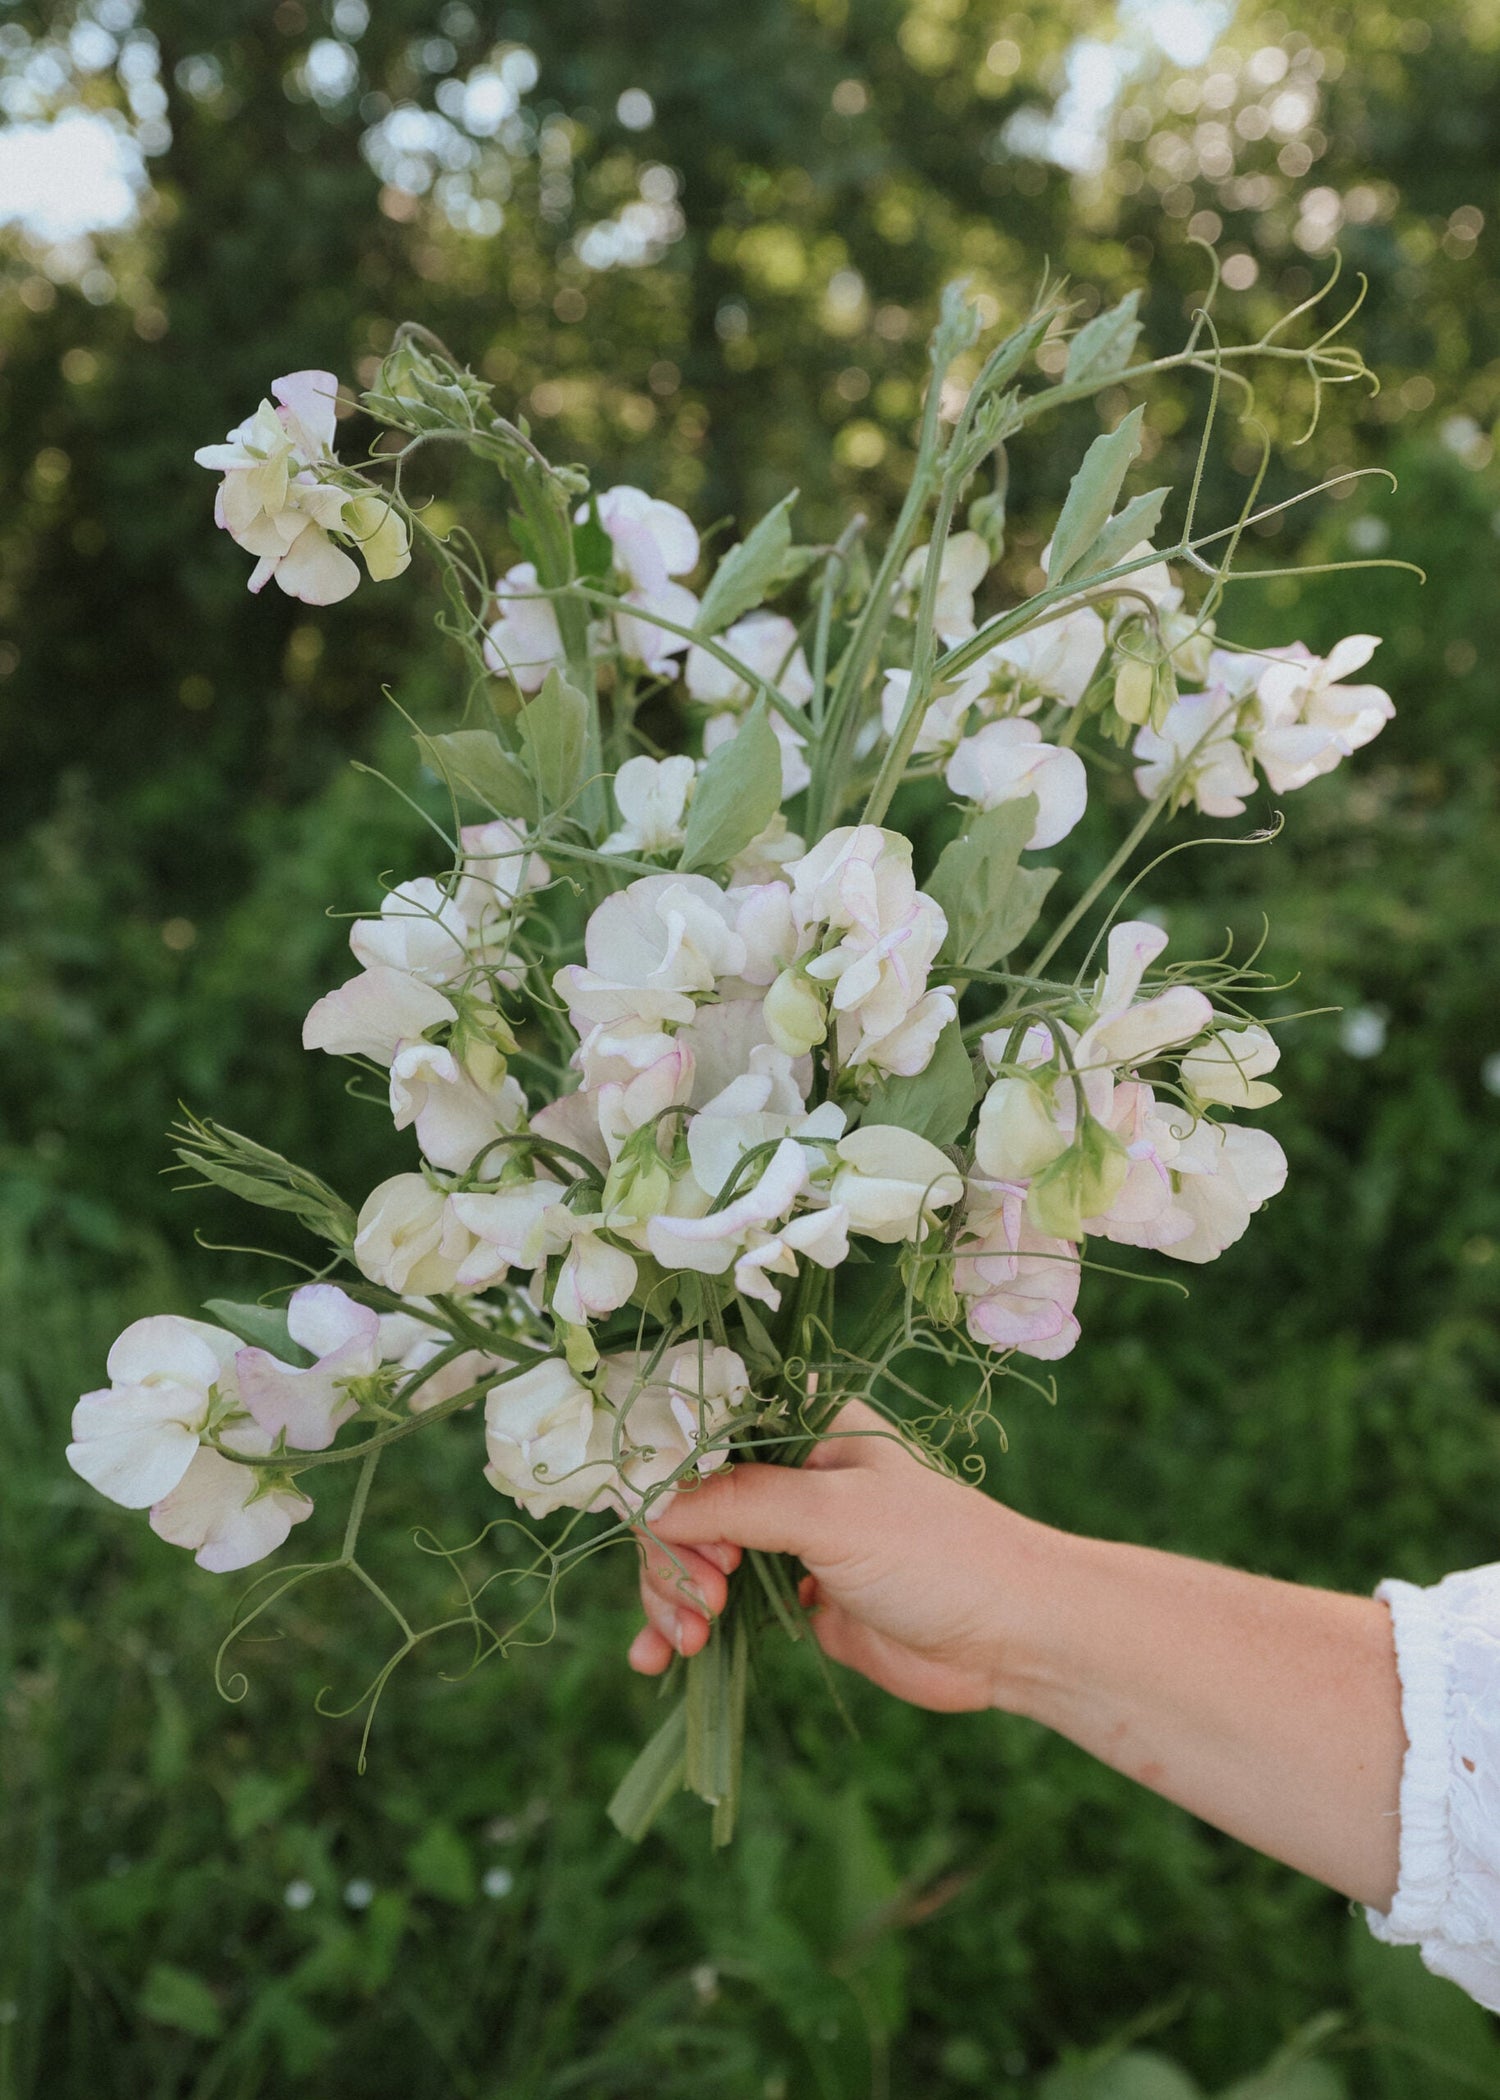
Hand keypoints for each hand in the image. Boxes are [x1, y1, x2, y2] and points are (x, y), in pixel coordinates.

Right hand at [629, 1400, 1022, 1710]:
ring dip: (671, 1599)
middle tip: (706, 1600)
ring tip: (687, 1644)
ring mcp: (788, 1539)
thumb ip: (738, 1503)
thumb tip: (649, 1509)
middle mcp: (789, 1476)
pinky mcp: (795, 1597)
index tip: (686, 1535)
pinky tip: (658, 1661)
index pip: (701, 1436)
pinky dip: (682, 1629)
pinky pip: (717, 1606)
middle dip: (673, 1557)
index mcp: (803, 1428)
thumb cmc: (937, 1553)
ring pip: (693, 1558)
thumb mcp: (833, 1513)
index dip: (672, 1482)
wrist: (1011, 1637)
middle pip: (687, 1503)